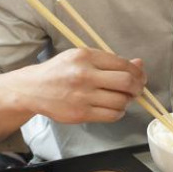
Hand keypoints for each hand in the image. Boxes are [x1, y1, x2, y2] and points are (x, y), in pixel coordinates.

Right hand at [20, 48, 146, 123]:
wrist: (33, 89)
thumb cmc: (59, 71)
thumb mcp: (81, 57)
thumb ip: (110, 61)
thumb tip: (139, 64)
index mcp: (85, 56)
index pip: (123, 64)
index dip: (137, 72)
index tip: (139, 76)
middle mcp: (84, 74)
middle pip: (126, 82)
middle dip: (137, 87)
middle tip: (136, 89)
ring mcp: (82, 95)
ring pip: (121, 101)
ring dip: (127, 101)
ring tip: (122, 98)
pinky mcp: (80, 113)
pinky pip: (111, 115)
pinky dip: (118, 112)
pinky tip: (113, 107)